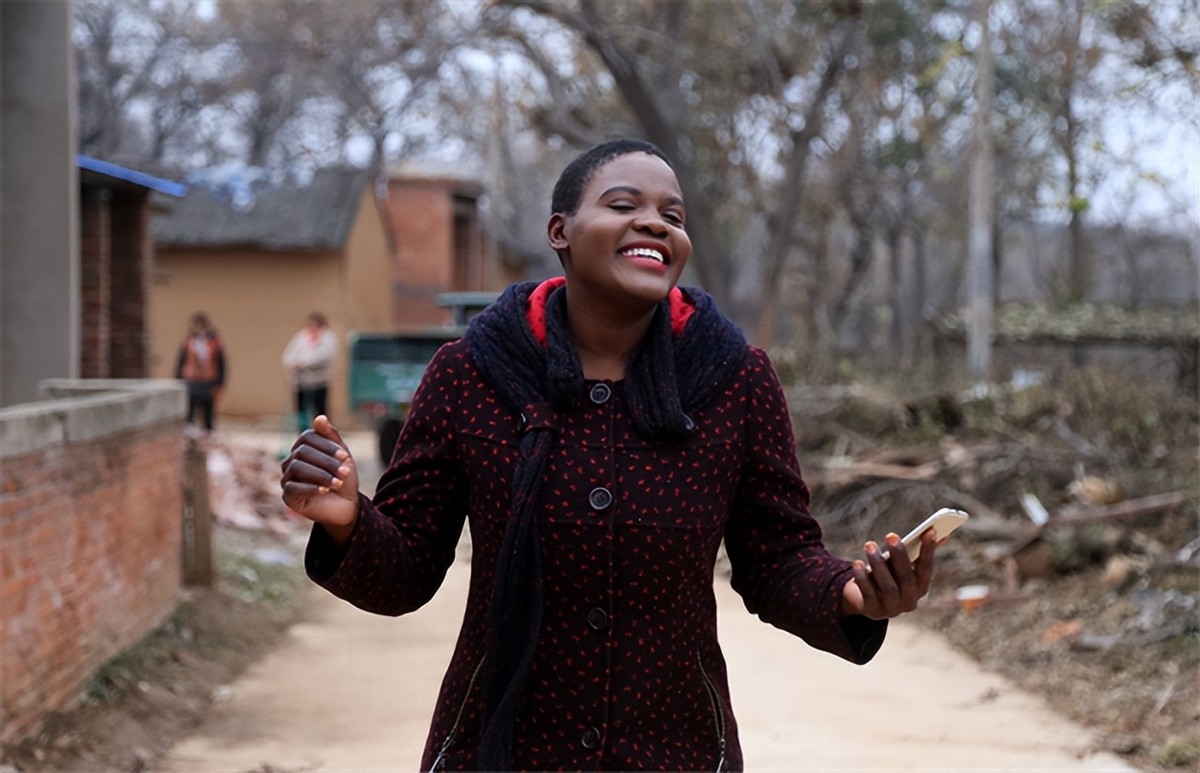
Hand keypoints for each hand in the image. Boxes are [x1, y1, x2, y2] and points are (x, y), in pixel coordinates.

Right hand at [280, 415, 359, 544]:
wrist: (346, 505)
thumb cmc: (344, 478)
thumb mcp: (342, 456)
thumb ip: (331, 436)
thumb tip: (319, 417)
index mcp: (304, 447)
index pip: (308, 438)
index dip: (327, 446)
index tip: (344, 457)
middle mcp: (292, 460)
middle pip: (302, 453)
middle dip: (326, 462)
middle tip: (345, 472)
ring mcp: (288, 477)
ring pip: (296, 468)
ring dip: (320, 475)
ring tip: (338, 483)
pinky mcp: (287, 495)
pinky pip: (293, 487)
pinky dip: (310, 488)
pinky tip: (325, 490)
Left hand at [842, 528, 936, 619]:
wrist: (866, 602)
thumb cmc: (889, 577)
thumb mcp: (902, 566)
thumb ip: (917, 551)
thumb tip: (934, 530)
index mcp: (921, 587)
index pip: (927, 568)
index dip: (929, 551)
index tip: (929, 530)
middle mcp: (909, 600)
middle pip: (906, 577)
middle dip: (899, 555)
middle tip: (891, 535)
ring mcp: (892, 607)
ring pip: (887, 585)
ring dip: (878, 564)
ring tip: (870, 545)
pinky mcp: (873, 610)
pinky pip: (868, 593)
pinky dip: (862, 578)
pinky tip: (857, 563)